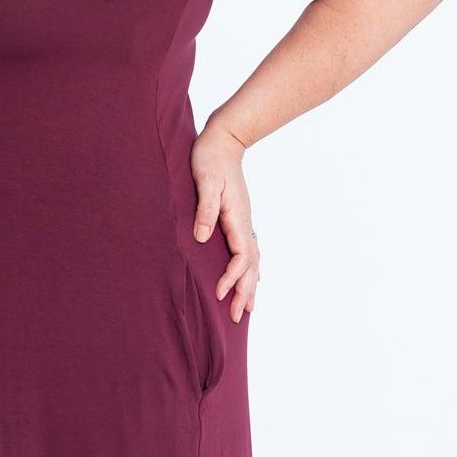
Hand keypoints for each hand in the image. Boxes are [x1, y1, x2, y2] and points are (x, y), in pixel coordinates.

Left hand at [189, 119, 259, 320]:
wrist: (223, 139)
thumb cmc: (209, 158)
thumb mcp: (205, 181)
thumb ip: (205, 208)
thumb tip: (203, 237)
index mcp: (236, 218)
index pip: (241, 257)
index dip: (232, 278)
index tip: (218, 294)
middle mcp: (244, 223)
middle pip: (251, 265)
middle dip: (244, 292)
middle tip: (236, 317)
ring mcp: (243, 221)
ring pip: (253, 261)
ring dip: (250, 285)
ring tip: (247, 308)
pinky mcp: (238, 218)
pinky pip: (249, 251)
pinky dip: (250, 269)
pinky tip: (248, 277)